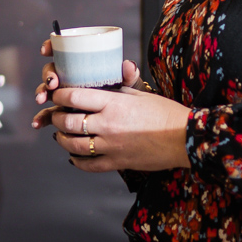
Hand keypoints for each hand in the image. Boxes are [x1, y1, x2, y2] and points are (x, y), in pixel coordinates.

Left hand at [32, 42, 189, 172]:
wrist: (185, 138)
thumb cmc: (166, 113)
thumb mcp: (140, 93)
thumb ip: (118, 87)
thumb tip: (106, 77)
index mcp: (113, 103)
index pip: (74, 96)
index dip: (60, 94)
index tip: (57, 94)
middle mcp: (108, 124)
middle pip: (68, 121)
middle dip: (57, 117)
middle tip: (56, 114)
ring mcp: (111, 146)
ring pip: (73, 144)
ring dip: (62, 139)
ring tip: (60, 134)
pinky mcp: (117, 163)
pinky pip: (89, 165)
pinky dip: (77, 162)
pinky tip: (73, 157)